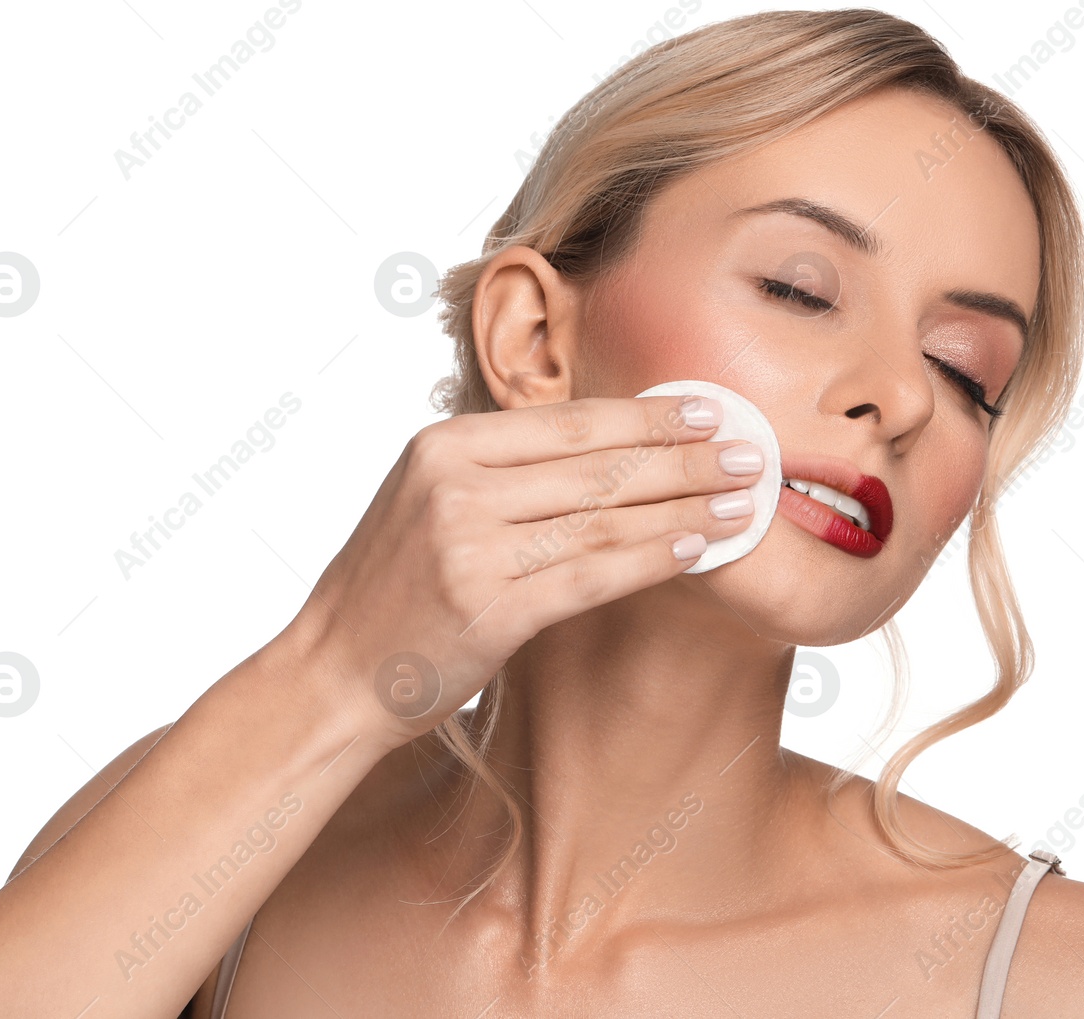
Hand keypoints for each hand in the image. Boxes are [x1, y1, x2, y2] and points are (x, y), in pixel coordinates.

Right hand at [285, 393, 764, 748]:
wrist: (332, 673)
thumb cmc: (392, 587)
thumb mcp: (430, 499)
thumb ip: (504, 469)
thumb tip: (615, 449)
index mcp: (443, 446)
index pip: (569, 422)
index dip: (648, 416)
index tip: (708, 410)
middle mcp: (455, 487)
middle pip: (598, 464)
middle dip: (686, 458)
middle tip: (751, 452)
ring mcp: (470, 548)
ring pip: (605, 517)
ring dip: (686, 507)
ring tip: (744, 500)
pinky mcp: (489, 610)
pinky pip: (592, 575)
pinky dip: (652, 558)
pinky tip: (699, 548)